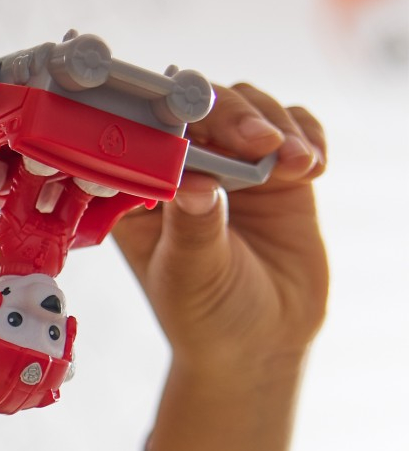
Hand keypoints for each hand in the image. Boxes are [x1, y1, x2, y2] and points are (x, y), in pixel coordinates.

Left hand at [110, 84, 328, 376]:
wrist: (261, 341)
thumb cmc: (206, 314)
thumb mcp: (191, 275)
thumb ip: (192, 226)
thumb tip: (194, 179)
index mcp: (136, 195)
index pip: (142, 138)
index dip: (165, 120)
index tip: (191, 122)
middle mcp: (181, 171)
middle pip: (201, 110)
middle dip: (231, 117)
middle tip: (260, 142)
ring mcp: (230, 165)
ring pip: (249, 108)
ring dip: (275, 125)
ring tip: (297, 165)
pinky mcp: (276, 171)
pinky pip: (293, 127)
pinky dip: (306, 134)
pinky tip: (313, 167)